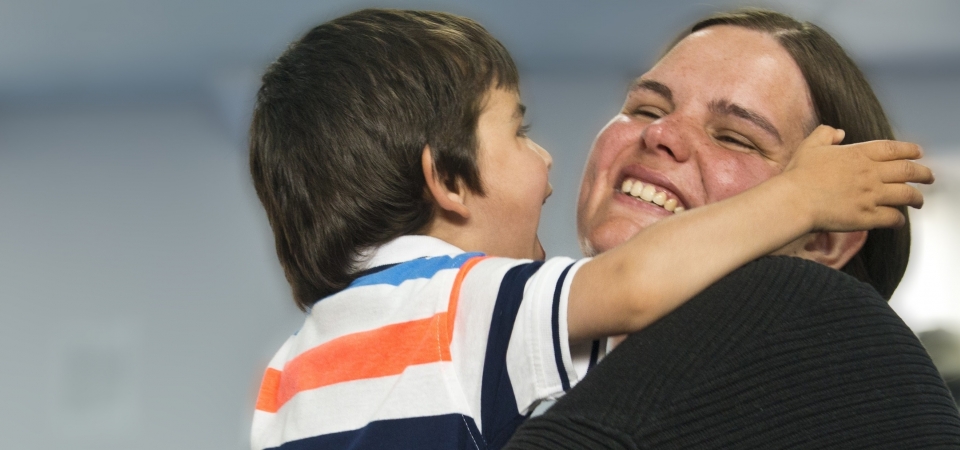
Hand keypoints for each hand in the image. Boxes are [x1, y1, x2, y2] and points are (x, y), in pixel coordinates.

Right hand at [782, 125, 934, 231]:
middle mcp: (870, 174)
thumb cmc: (799, 174)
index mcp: (859, 154)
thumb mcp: (810, 145)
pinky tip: (898, 220)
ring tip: (919, 201)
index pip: (894, 149)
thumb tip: (839, 132)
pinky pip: (893, 218)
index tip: (918, 153)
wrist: (794, 200)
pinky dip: (899, 220)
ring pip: (907, 195)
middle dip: (923, 174)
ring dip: (916, 198)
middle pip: (908, 171)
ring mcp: (871, 196)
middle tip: (928, 177)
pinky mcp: (867, 216)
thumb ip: (826, 133)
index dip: (910, 150)